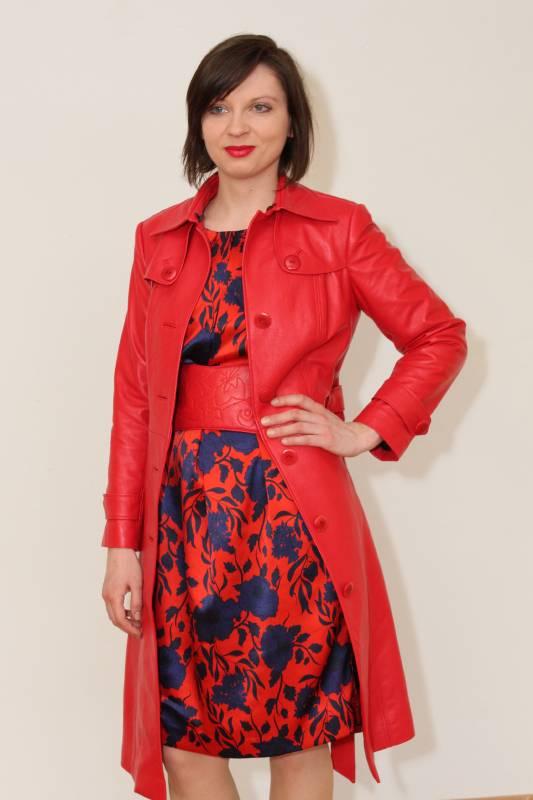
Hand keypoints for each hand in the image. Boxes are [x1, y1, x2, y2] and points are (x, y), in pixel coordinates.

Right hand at [101, 548, 143, 637]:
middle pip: (115, 619)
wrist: (119, 551)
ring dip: (123, 620)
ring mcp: (105, 593)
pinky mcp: (107, 590)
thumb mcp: (137, 584)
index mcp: (113, 597)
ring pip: (112, 614)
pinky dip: (121, 612)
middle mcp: (107, 597)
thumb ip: (137, 602)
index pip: (120, 620)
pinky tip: (130, 611)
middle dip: (126, 627)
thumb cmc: (129, 565)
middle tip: (139, 630)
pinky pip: (112, 606)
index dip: (130, 629)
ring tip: (136, 622)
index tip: (139, 633)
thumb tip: (138, 618)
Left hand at [260, 393, 382, 457]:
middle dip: (277, 417)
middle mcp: (319, 417)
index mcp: (319, 409)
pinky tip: (284, 442)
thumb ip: (310, 415)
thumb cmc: (338, 429)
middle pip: (295, 413)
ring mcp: (322, 428)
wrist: (357, 438)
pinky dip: (294, 440)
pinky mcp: (325, 440)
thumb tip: (291, 416)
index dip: (286, 399)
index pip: (301, 399)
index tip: (272, 402)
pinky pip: (307, 439)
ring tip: (269, 433)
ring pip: (298, 426)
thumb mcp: (325, 417)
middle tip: (263, 421)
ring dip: (282, 429)